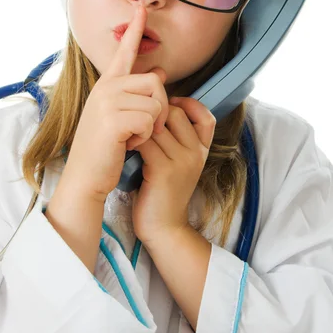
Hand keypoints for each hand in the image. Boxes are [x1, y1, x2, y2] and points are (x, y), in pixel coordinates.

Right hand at [61, 4, 168, 201]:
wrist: (85, 176)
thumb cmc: (104, 147)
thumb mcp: (121, 116)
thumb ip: (137, 93)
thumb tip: (161, 72)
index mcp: (107, 84)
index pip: (124, 51)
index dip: (134, 29)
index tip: (141, 8)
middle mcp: (106, 87)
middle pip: (155, 82)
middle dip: (159, 108)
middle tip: (145, 127)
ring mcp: (107, 101)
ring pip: (155, 102)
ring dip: (152, 125)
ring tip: (133, 136)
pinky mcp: (112, 118)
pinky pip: (148, 120)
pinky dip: (145, 137)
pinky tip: (128, 144)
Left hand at [130, 96, 215, 246]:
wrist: (163, 228)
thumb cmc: (163, 191)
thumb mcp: (178, 163)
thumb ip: (175, 138)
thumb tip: (156, 107)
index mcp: (203, 150)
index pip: (206, 116)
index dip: (189, 104)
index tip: (168, 106)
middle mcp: (196, 153)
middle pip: (175, 113)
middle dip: (154, 113)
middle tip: (138, 122)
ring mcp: (182, 161)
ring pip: (157, 125)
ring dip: (139, 126)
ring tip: (129, 133)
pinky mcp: (163, 170)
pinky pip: (146, 141)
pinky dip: (133, 139)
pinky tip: (126, 146)